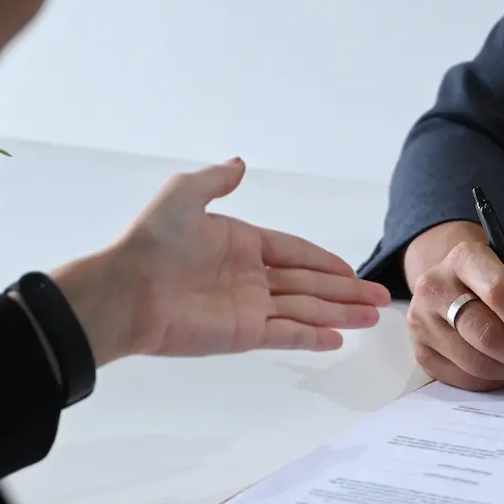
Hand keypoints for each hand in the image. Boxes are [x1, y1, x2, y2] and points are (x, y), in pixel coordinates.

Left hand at [52, 158, 390, 365]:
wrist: (124, 290)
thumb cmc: (148, 242)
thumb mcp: (183, 194)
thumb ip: (216, 181)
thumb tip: (239, 164)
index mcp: (239, 244)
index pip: (294, 252)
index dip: (324, 261)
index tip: (350, 270)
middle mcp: (248, 277)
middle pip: (308, 284)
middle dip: (345, 292)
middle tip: (378, 298)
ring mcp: (247, 307)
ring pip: (305, 309)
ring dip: (339, 314)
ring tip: (372, 318)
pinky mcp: (242, 334)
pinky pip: (286, 333)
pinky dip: (312, 337)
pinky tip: (337, 339)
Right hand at [403, 221, 503, 391]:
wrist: (459, 288)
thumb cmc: (501, 283)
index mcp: (466, 257)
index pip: (499, 291)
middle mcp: (435, 285)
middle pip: (484, 333)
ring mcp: (421, 321)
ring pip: (473, 362)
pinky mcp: (420, 351)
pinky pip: (461, 379)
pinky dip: (490, 383)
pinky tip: (503, 371)